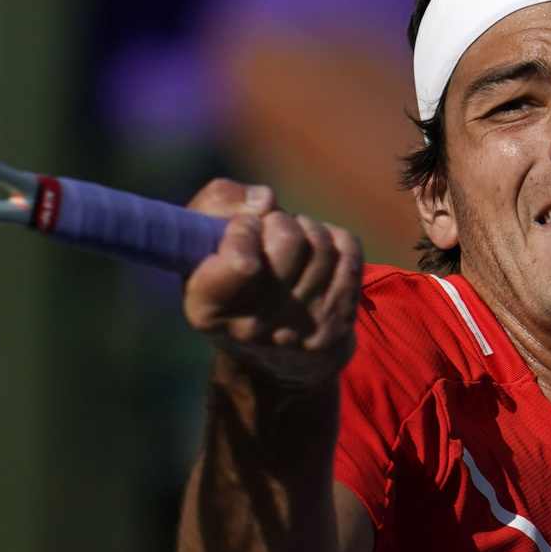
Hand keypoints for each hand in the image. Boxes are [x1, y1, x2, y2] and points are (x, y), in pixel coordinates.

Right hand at [182, 179, 363, 387]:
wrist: (271, 352)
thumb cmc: (229, 279)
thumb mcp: (201, 241)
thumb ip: (217, 203)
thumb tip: (266, 199)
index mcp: (207, 308)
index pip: (241, 262)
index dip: (246, 229)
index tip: (244, 229)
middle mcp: (253, 328)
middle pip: (288, 240)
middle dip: (280, 221)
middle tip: (270, 232)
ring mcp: (300, 331)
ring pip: (321, 243)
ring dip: (307, 228)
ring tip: (292, 243)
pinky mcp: (337, 327)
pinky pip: (349, 252)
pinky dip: (335, 239)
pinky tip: (319, 253)